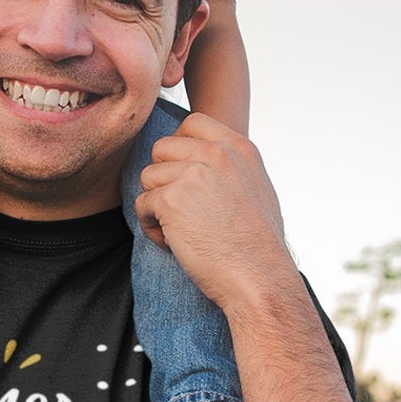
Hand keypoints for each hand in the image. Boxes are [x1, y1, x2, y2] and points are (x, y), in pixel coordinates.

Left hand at [134, 113, 289, 309]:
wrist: (259, 278)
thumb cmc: (258, 245)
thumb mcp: (255, 188)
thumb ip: (229, 167)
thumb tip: (199, 159)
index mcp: (239, 148)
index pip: (193, 123)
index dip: (178, 147)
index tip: (183, 175)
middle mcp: (217, 154)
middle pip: (162, 149)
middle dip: (163, 179)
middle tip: (181, 210)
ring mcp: (193, 174)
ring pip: (148, 177)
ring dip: (156, 206)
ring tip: (180, 231)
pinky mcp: (171, 199)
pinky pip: (142, 204)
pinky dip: (152, 227)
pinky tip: (175, 244)